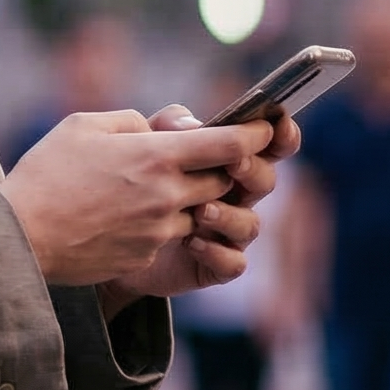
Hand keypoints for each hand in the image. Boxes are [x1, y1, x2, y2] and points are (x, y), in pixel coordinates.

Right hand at [0, 104, 279, 288]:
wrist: (19, 238)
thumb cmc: (45, 175)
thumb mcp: (82, 127)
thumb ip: (131, 121)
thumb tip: (155, 129)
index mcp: (156, 156)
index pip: (230, 144)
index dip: (255, 134)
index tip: (265, 128)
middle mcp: (168, 195)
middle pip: (222, 180)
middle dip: (218, 167)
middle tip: (197, 157)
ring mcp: (160, 230)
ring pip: (199, 211)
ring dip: (186, 199)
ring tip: (144, 189)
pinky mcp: (146, 256)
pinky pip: (168, 235)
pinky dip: (157, 223)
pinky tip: (120, 216)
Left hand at [101, 105, 297, 301]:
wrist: (109, 237)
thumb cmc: (137, 184)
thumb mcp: (147, 148)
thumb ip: (167, 128)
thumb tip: (192, 125)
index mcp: (227, 164)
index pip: (265, 147)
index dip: (280, 136)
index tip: (277, 125)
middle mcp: (236, 197)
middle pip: (264, 181)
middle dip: (253, 170)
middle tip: (233, 163)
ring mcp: (228, 233)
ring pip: (250, 224)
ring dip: (229, 215)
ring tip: (201, 209)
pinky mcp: (215, 265)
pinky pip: (233, 263)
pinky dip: (216, 253)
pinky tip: (191, 242)